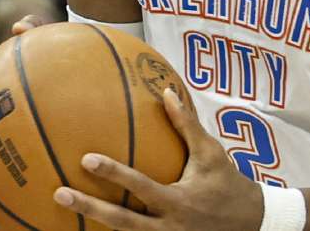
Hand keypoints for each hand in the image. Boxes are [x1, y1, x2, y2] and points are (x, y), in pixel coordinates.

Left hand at [53, 88, 263, 230]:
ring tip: (63, 211)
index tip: (86, 159)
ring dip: (94, 225)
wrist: (250, 224)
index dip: (113, 174)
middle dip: (89, 208)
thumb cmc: (227, 183)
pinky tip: (86, 226)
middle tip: (59, 193)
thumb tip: (167, 92)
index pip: (140, 186)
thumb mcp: (210, 153)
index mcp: (178, 201)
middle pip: (122, 221)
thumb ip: (186, 125)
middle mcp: (168, 226)